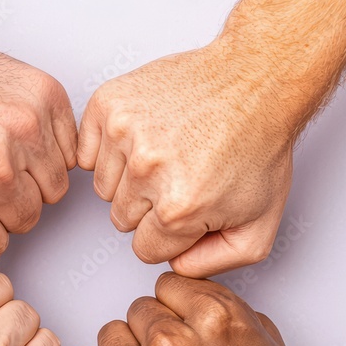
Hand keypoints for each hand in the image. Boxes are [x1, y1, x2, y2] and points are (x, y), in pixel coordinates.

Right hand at [77, 40, 294, 276]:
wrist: (256, 80)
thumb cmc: (258, 144)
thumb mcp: (258, 227)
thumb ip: (214, 264)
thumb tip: (174, 264)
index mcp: (178, 208)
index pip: (144, 249)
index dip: (169, 234)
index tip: (188, 207)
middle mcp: (146, 171)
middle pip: (122, 218)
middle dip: (150, 205)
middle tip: (183, 175)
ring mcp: (125, 133)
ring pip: (104, 186)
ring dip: (130, 176)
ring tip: (167, 152)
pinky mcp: (110, 104)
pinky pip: (88, 150)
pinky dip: (109, 147)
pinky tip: (143, 137)